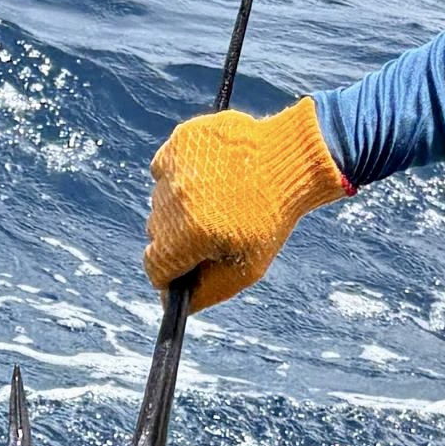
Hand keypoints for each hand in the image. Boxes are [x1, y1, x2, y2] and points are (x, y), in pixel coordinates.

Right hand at [144, 96, 349, 309]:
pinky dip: (178, 175)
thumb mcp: (246, 268)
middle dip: (179, 238)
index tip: (186, 265)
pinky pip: (163, 169)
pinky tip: (207, 176)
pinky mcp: (179, 141)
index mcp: (190, 235)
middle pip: (156, 235)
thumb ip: (206, 291)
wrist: (289, 160)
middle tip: (211, 229)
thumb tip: (170, 304)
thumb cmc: (269, 219)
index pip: (155, 267)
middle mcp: (175, 201)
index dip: (170, 272)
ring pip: (159, 202)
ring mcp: (175, 167)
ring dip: (179, 206)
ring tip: (214, 199)